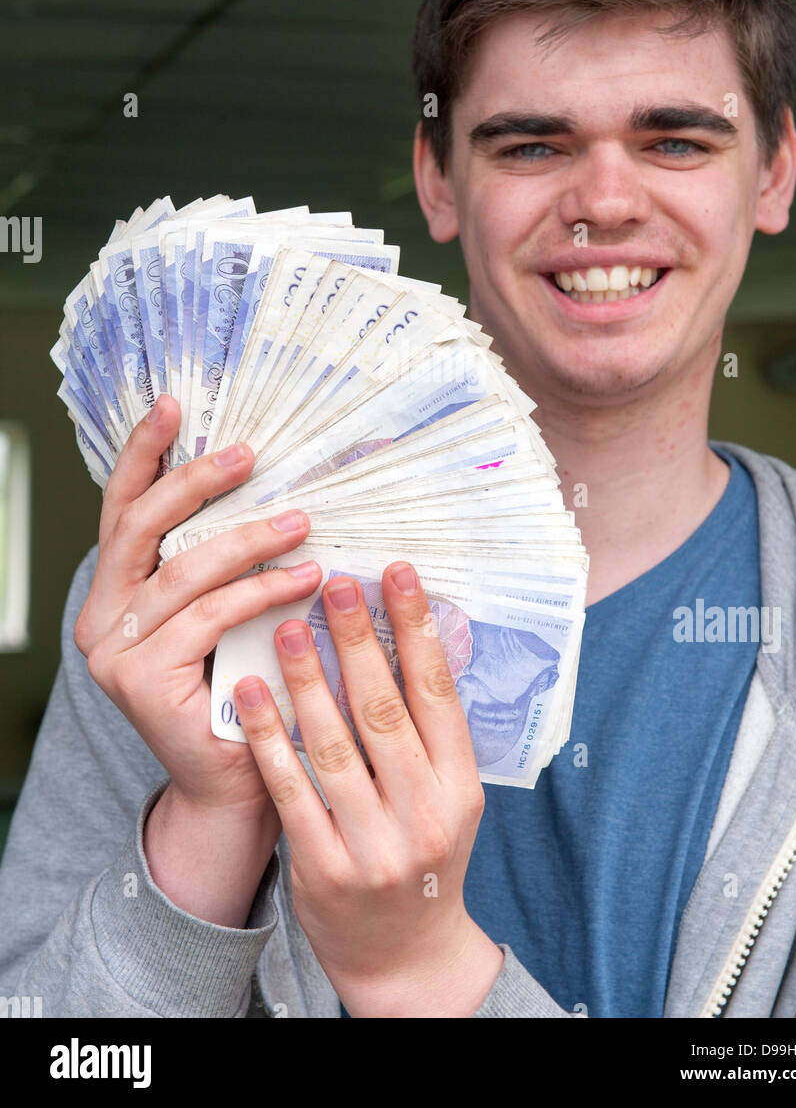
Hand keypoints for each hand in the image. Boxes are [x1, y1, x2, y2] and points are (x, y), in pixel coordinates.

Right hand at [74, 393, 322, 823]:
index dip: (143, 454)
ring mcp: (114, 651)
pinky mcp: (141, 681)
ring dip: (248, 539)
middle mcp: (102, 617)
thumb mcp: (230, 610)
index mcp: (117, 590)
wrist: (239, 781)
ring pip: (183, 572)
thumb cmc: (244, 684)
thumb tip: (273, 482)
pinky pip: (208, 617)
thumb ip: (226, 560)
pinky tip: (304, 578)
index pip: (123, 509)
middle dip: (195, 481)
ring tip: (302, 522)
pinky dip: (260, 591)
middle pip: (141, 527)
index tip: (173, 404)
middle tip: (249, 454)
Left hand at [233, 562, 503, 1016]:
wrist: (405, 957)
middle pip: (385, 711)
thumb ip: (429, 732)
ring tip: (289, 623)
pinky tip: (250, 692)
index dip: (418, 629)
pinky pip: (290, 790)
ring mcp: (373, 845)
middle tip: (337, 581)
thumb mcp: (448, 797)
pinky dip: (268, 737)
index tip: (399, 573)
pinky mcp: (323, 868)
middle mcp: (423, 813)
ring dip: (308, 678)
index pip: (439, 694)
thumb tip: (409, 638)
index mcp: (460, 787)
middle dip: (360, 640)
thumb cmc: (423, 856)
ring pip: (333, 745)